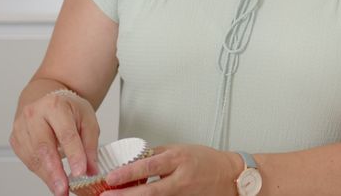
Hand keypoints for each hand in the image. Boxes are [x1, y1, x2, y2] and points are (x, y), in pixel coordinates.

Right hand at [10, 90, 100, 195]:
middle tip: (64, 189)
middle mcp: (34, 115)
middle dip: (54, 172)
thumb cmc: (67, 108)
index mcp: (55, 106)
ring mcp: (21, 127)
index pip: (66, 134)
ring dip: (47, 176)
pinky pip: (27, 160)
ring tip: (60, 189)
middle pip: (44, 148)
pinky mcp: (15, 140)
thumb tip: (91, 169)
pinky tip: (51, 178)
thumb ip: (90, 145)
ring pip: (33, 157)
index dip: (74, 155)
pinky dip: (40, 171)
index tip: (80, 172)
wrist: (46, 98)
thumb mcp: (87, 119)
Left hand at [102, 144, 239, 195]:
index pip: (149, 165)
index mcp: (179, 159)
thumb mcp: (181, 149)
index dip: (128, 172)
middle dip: (124, 195)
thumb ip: (158, 155)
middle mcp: (180, 179)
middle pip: (149, 191)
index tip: (110, 177)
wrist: (229, 176)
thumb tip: (134, 161)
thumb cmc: (206, 161)